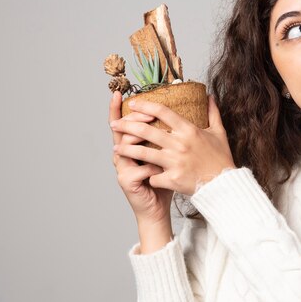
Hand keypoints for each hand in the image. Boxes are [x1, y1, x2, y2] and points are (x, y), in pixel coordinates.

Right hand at [108, 91, 173, 225]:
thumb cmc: (164, 180)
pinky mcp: (127, 181)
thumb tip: (182, 113)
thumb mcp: (168, 154)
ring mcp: (123, 168)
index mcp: (131, 146)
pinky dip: (151, 165)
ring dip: (141, 139)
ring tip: (156, 132)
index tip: (120, 93)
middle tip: (143, 110)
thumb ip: (170, 135)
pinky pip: (138, 168)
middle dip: (132, 118)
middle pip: (121, 131)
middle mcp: (123, 155)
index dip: (118, 109)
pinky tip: (162, 165)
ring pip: (126, 147)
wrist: (158, 208)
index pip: (123, 124)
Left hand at [110, 94, 236, 195]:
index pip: (163, 111)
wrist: (224, 185)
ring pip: (143, 152)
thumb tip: (209, 96)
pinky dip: (148, 175)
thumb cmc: (221, 158)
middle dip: (127, 125)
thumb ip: (213, 113)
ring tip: (116, 147)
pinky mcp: (172, 179)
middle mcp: (180, 144)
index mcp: (189, 130)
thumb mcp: (219, 133)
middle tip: (114, 125)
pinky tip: (141, 174)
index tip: (133, 103)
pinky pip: (153, 176)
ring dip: (127, 149)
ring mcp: (175, 162)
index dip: (145, 105)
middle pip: (146, 130)